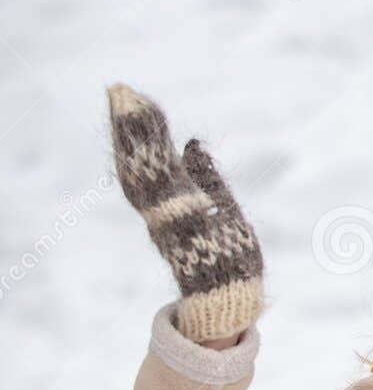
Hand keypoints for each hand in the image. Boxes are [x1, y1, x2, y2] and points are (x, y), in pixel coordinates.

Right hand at [107, 83, 263, 344]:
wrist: (235, 300)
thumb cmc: (230, 257)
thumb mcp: (221, 208)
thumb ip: (205, 177)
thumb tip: (194, 144)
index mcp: (173, 202)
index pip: (151, 158)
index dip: (140, 128)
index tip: (129, 93)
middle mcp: (164, 210)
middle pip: (141, 162)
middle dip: (131, 128)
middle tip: (120, 89)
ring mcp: (170, 223)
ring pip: (145, 178)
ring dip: (137, 145)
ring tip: (129, 109)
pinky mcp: (182, 236)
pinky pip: (166, 204)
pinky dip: (159, 181)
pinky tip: (157, 151)